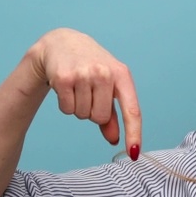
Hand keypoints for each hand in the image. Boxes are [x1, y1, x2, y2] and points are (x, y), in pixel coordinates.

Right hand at [28, 28, 143, 159]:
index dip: (133, 133)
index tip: (134, 152)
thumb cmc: (90, 67)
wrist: (61, 43)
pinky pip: (67, 110)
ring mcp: (83, 74)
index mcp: (122, 75)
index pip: (132, 110)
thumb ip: (112, 114)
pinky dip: (65, 104)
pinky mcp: (63, 78)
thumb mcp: (107, 86)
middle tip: (88, 93)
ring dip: (78, 107)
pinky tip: (65, 87)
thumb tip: (116, 140)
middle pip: (100, 117)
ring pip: (83, 115)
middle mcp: (104, 73)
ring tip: (77, 87)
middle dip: (93, 112)